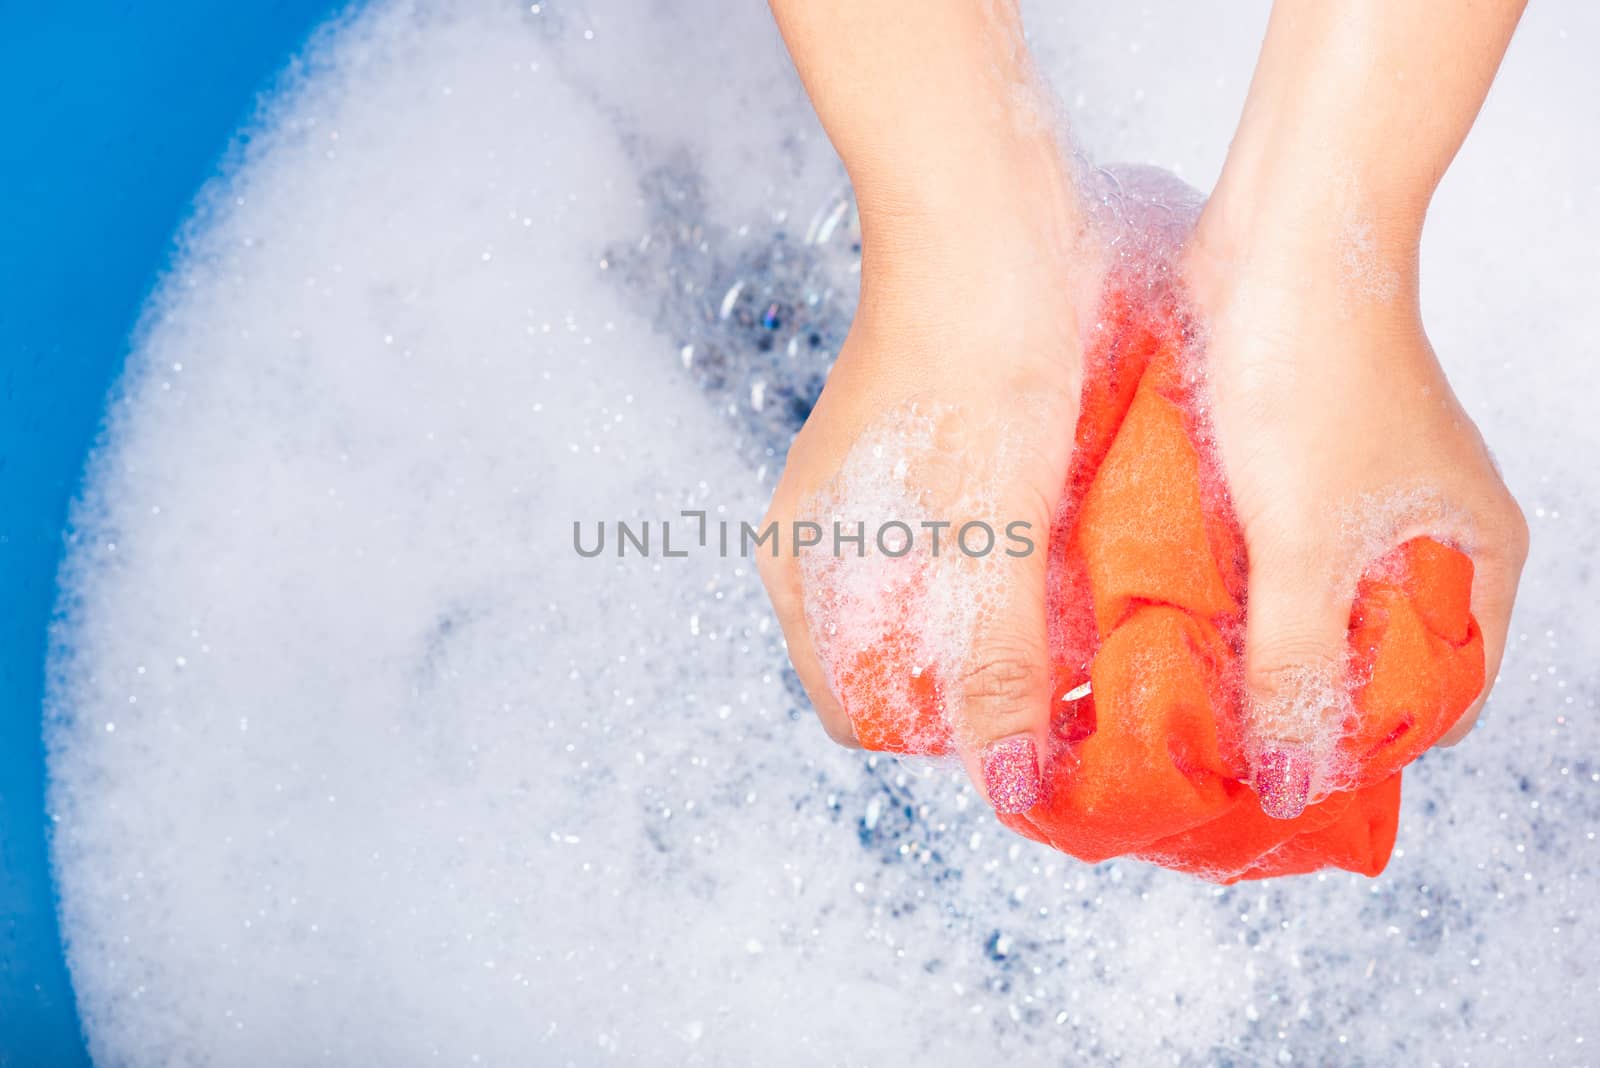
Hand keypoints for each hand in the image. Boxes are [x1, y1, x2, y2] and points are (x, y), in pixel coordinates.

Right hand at [758, 162, 1089, 810]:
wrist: (991, 213)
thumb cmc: (976, 357)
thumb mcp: (990, 524)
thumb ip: (994, 658)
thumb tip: (1007, 782)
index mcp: (804, 567)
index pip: (862, 710)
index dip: (945, 737)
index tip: (1033, 731)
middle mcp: (828, 541)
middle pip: (907, 663)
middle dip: (989, 687)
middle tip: (1081, 684)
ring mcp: (878, 499)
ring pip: (945, 610)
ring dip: (1015, 630)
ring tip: (1093, 621)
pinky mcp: (932, 462)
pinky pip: (971, 554)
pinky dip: (1024, 573)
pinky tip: (1083, 556)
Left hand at [1183, 198, 1527, 817]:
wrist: (1279, 239)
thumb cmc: (1317, 377)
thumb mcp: (1306, 544)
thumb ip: (1298, 666)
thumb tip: (1294, 779)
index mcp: (1473, 557)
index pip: (1444, 696)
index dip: (1375, 747)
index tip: (1293, 780)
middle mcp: (1426, 534)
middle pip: (1372, 656)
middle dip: (1303, 702)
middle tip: (1223, 751)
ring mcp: (1358, 500)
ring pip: (1313, 607)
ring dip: (1259, 649)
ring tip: (1187, 702)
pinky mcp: (1294, 469)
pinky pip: (1268, 556)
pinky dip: (1231, 594)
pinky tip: (1172, 624)